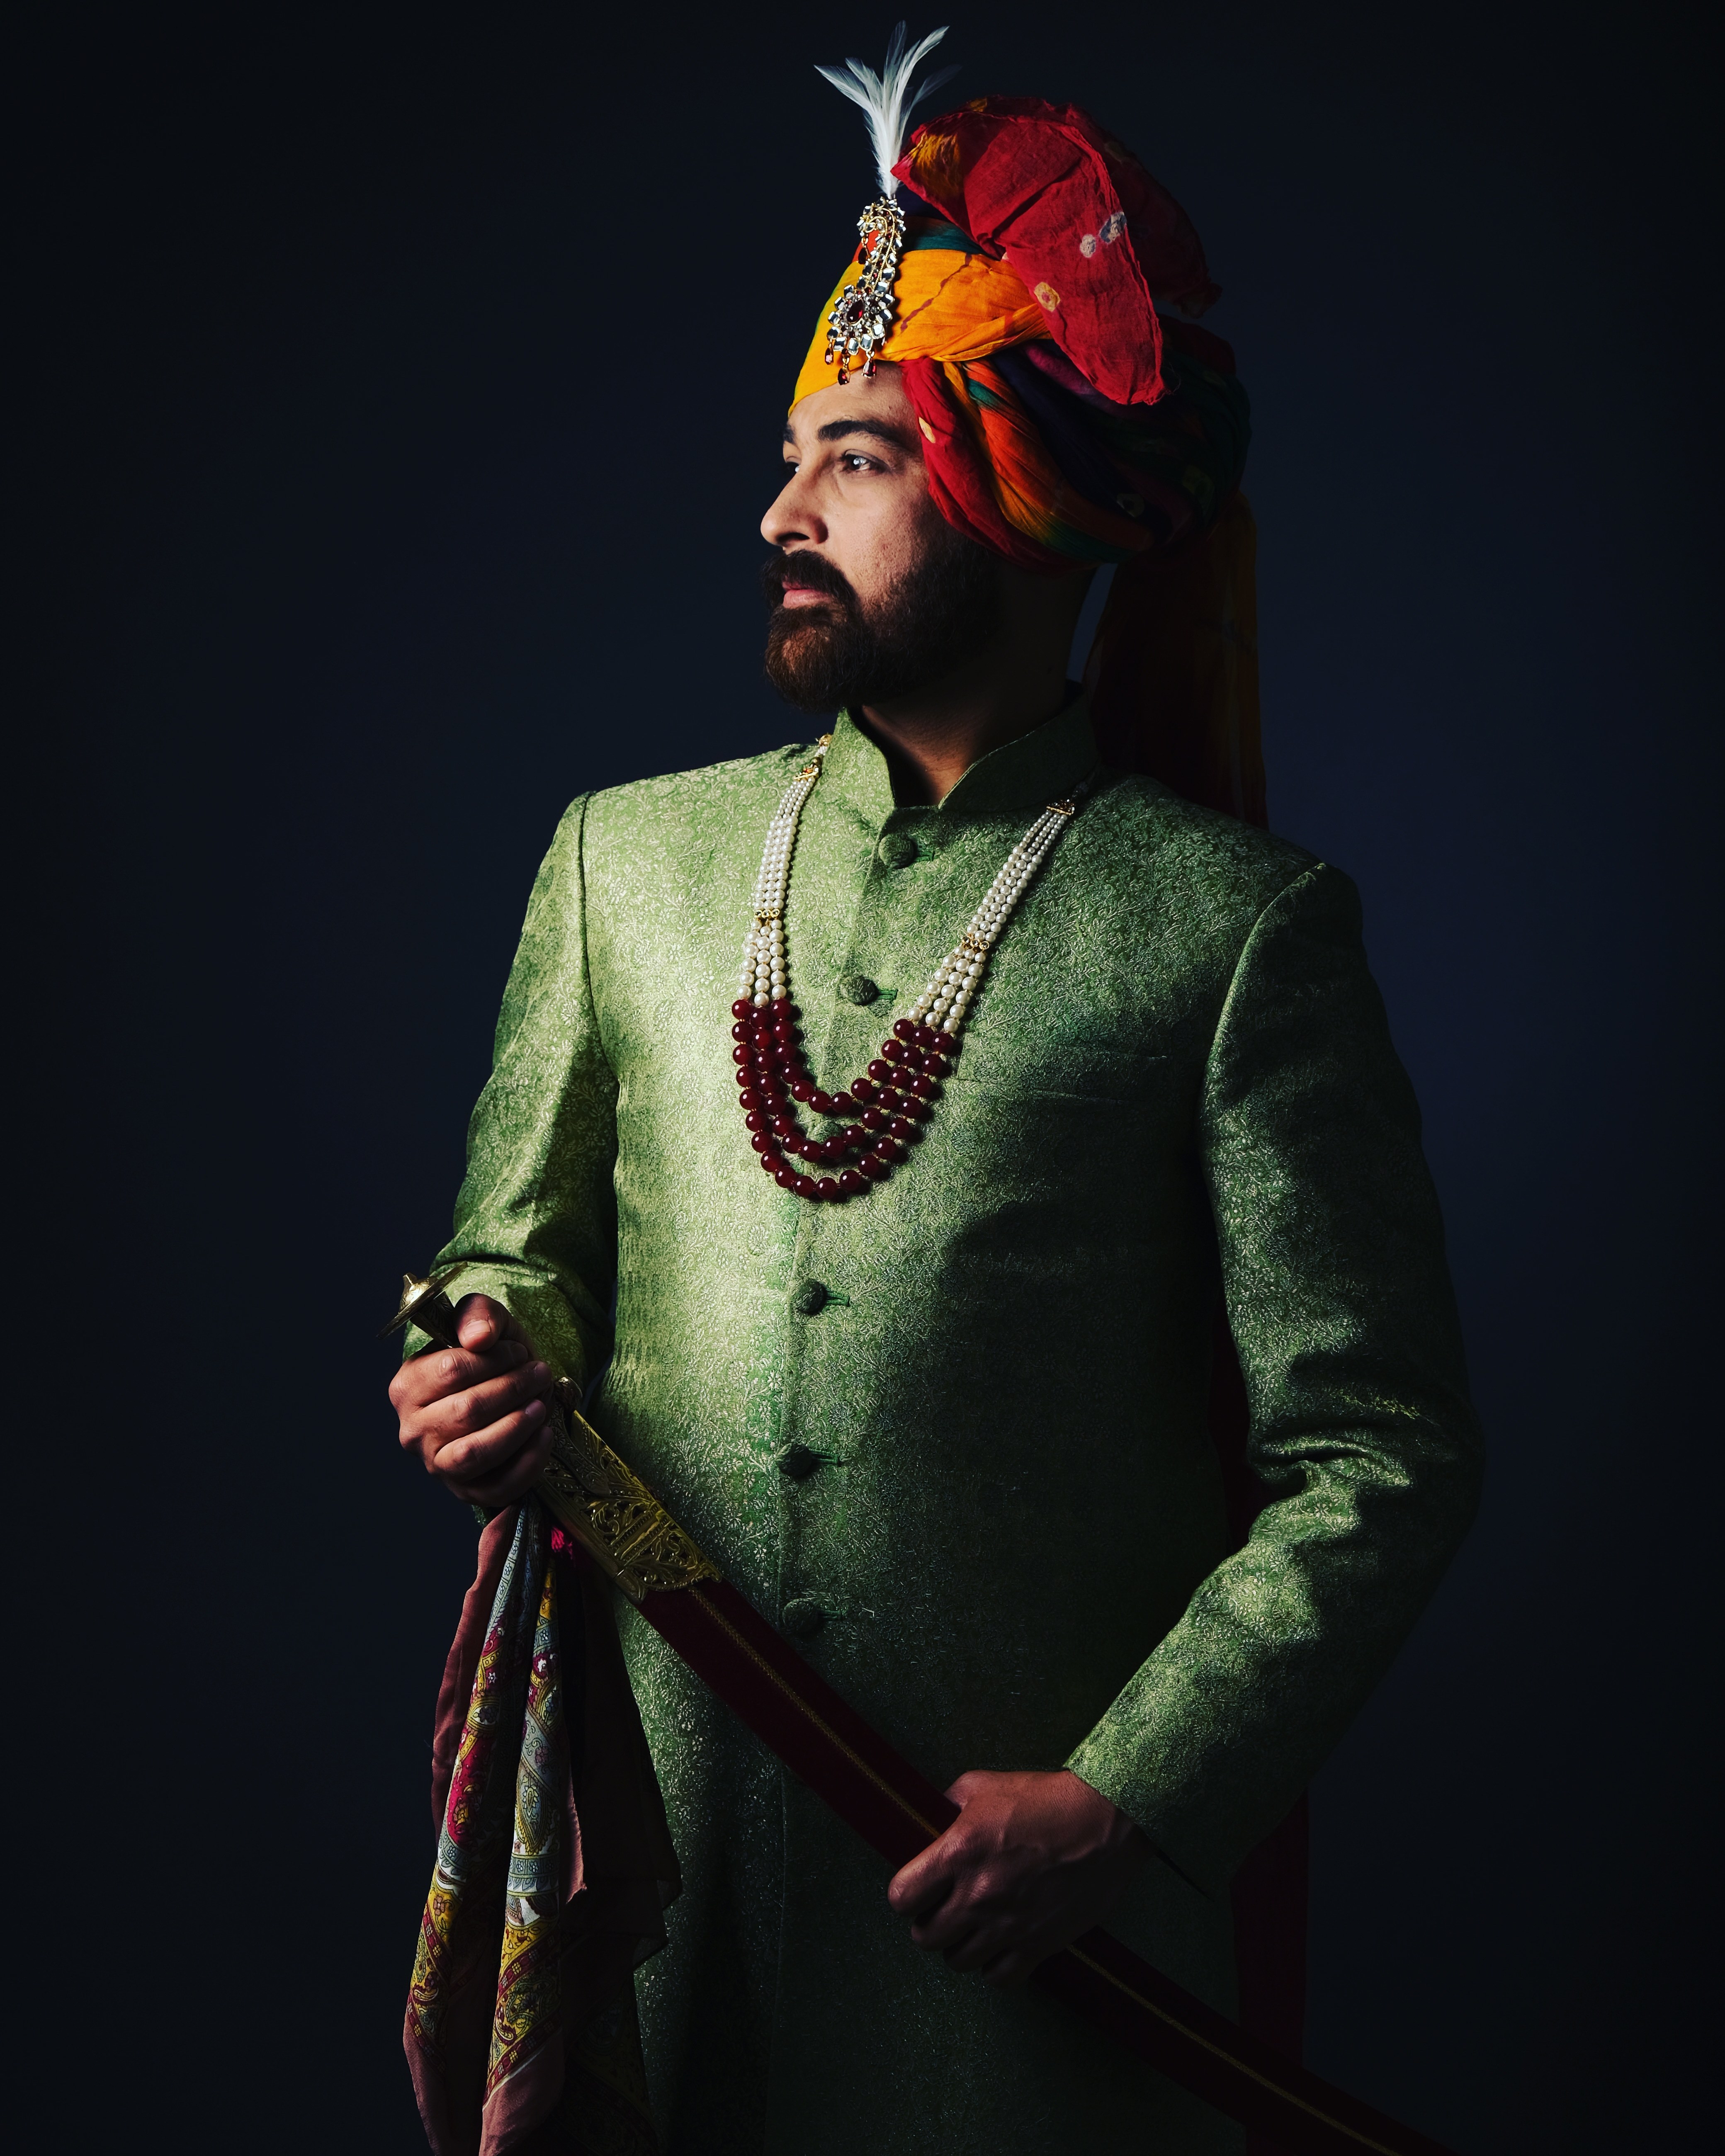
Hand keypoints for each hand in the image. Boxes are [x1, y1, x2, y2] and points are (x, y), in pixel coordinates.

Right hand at [389, 1293, 557, 1509]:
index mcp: (407, 1386)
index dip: (494, 1359)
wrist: (509, 1392)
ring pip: (474, 1453)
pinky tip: (545, 1434)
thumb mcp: (485, 1322)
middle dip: (512, 1389)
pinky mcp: (468, 1491)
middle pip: (466, 1410)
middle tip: (540, 1374)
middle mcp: (413, 1431)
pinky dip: (528, 1461)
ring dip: (516, 1426)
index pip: (450, 1371)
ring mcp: (438, 1465)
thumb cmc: (491, 1357)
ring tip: (541, 1404)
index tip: (518, 1352)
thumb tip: (478, 1337)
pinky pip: (497, 1487)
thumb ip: (477, 1314)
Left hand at [887, 1768, 1149, 1986]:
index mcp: (959, 1851)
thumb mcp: (985, 1786)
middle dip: (930, 1921)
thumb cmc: (1046, 1799)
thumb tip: (926, 1820)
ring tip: (974, 1924)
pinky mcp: (1038, 1945)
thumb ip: (948, 1805)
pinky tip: (1001, 1943)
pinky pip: (998, 1978)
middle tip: (946, 1907)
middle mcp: (978, 1894)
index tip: (918, 1889)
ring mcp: (1008, 1924)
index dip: (906, 1894)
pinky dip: (994, 1966)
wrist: (1106, 1820)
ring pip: (958, 1961)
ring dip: (961, 1944)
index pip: (902, 1897)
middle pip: (925, 1937)